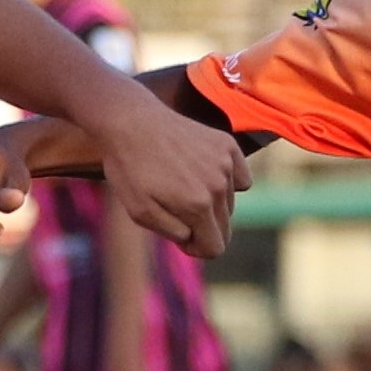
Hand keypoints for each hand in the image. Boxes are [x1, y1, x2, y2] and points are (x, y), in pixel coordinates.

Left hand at [75, 91, 246, 260]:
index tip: (181, 238)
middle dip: (204, 228)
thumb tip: (195, 237)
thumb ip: (172, 232)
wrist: (130, 121)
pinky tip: (203, 173)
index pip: (216, 248)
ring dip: (211, 202)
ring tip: (182, 185)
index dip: (197, 249)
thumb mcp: (139, 212)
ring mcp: (225, 163)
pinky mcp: (227, 145)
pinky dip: (227, 181)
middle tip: (178, 212)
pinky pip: (241, 177)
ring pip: (229, 203)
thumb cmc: (129, 168)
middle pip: (225, 226)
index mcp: (197, 205)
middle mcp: (218, 185)